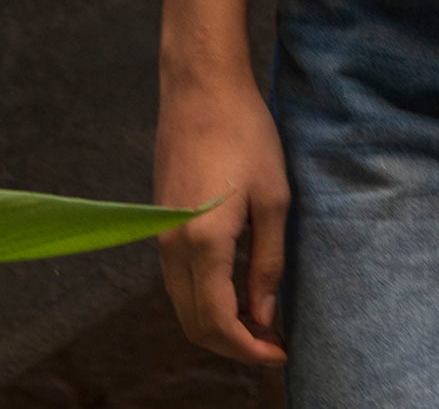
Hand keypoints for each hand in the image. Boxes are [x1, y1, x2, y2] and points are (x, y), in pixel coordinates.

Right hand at [154, 70, 289, 365]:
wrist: (201, 87)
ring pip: (181, 304)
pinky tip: (235, 284)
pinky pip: (176, 279)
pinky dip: (202, 296)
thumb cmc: (246, 134)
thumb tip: (263, 316)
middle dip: (231, 344)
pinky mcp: (159, 221)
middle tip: (271, 341)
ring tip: (258, 316)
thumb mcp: (273, 198)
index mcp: (202, 244)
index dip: (248, 348)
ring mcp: (160, 235)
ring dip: (216, 322)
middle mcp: (172, 247)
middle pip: (193, 324)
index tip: (279, 352)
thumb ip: (267, 262)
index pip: (218, 323)